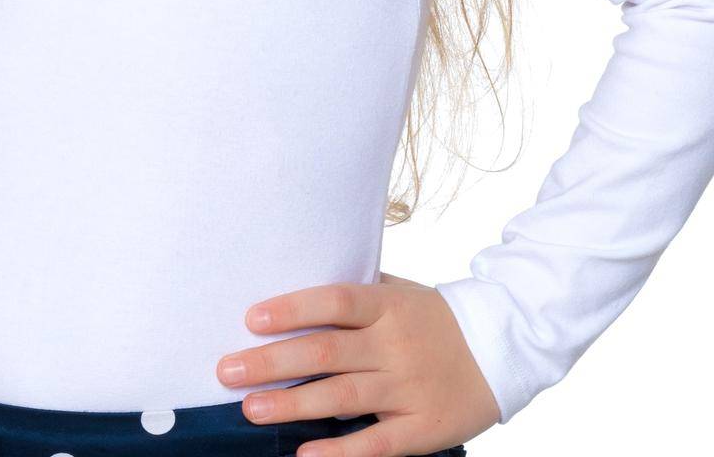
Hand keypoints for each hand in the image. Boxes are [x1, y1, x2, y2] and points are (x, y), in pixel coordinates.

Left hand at [214, 272, 500, 455]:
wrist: (504, 347)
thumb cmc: (433, 317)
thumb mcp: (397, 292)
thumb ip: (354, 296)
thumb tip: (292, 290)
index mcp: (387, 306)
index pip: (333, 302)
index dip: (291, 309)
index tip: (250, 319)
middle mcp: (395, 345)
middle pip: (326, 352)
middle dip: (271, 362)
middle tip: (227, 370)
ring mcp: (408, 388)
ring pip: (342, 397)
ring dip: (292, 404)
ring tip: (251, 409)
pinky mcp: (423, 429)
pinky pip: (376, 443)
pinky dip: (340, 451)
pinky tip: (304, 455)